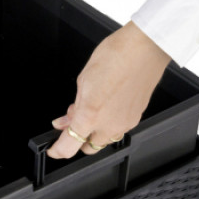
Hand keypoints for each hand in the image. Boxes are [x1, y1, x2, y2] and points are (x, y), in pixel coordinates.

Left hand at [48, 22, 171, 158]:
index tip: (54, 149)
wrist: (144, 48)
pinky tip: (106, 106)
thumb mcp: (83, 80)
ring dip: (95, 132)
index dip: (58, 151)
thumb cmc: (115, 56)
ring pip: (105, 140)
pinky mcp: (137, 117)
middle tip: (72, 121)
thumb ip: (75, 106)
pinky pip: (119, 129)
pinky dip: (109, 123)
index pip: (69, 147)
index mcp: (91, 115)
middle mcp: (110, 125)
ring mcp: (126, 123)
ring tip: (91, 110)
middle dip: (78, 139)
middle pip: (89, 147)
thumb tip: (67, 119)